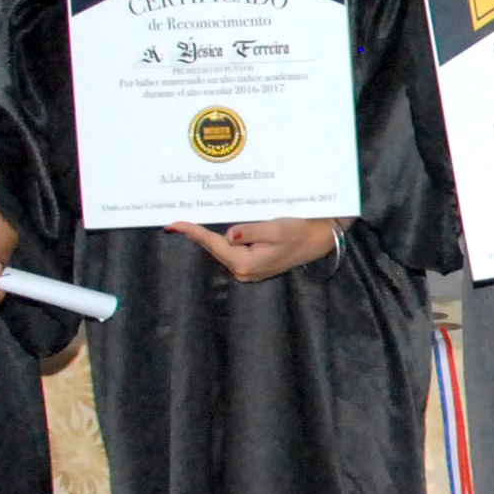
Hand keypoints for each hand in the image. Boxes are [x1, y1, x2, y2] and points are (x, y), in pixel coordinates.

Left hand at [170, 217, 336, 282]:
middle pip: (215, 249)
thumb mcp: (275, 228)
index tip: (174, 224)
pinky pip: (232, 253)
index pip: (213, 244)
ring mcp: (248, 271)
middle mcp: (243, 271)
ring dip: (210, 238)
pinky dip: (223, 242)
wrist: (319, 240)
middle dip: (198, 235)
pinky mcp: (253, 267)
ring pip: (223, 251)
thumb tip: (228, 234)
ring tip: (192, 225)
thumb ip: (249, 231)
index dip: (193, 232)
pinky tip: (216, 232)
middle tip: (179, 221)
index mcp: (245, 262)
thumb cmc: (300, 232)